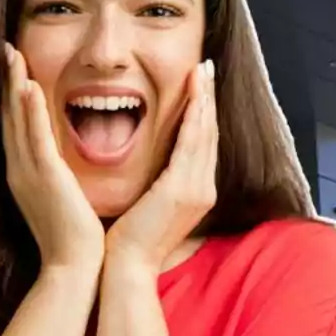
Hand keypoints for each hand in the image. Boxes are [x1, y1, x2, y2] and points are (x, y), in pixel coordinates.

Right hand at [1, 42, 103, 271]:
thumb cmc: (73, 238)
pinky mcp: (44, 178)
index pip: (14, 127)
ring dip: (13, 85)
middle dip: (6, 81)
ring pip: (17, 120)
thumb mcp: (61, 199)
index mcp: (24, 174)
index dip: (11, 96)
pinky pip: (35, 138)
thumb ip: (58, 177)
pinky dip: (29, 111)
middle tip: (5, 49)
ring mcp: (28, 173)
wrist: (72, 268)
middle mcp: (19, 169)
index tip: (13, 68)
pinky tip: (28, 86)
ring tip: (12, 54)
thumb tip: (63, 166)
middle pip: (9, 116)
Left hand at [105, 59, 218, 274]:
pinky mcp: (182, 189)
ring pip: (206, 133)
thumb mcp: (146, 206)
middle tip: (206, 66)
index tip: (199, 85)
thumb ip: (154, 186)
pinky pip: (192, 143)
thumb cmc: (128, 242)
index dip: (202, 113)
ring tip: (203, 70)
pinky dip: (195, 116)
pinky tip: (195, 94)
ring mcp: (196, 189)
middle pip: (209, 133)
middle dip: (208, 98)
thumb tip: (149, 169)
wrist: (125, 269)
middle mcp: (202, 188)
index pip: (201, 144)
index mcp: (193, 192)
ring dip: (205, 99)